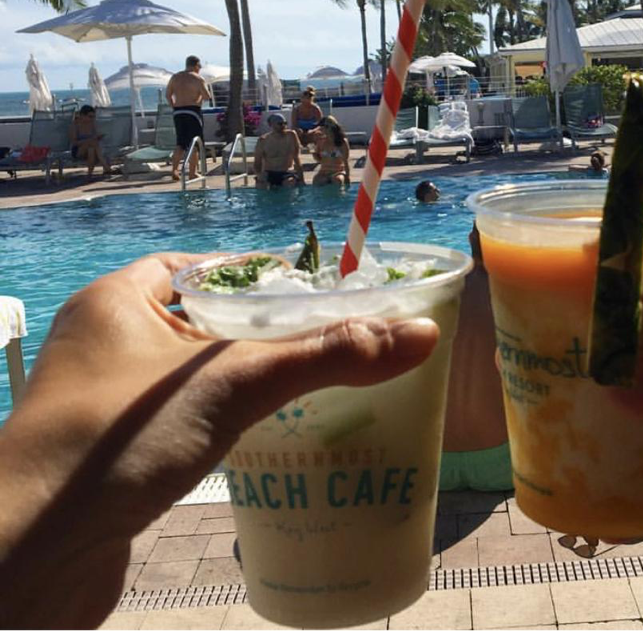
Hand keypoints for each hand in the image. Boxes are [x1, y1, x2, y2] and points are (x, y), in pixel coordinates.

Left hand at [0, 254, 438, 627]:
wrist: (25, 558)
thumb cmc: (118, 440)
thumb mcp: (231, 382)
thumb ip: (325, 355)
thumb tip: (421, 334)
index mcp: (118, 298)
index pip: (207, 266)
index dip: (264, 274)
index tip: (319, 292)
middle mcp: (106, 342)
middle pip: (208, 322)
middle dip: (268, 334)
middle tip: (330, 343)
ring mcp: (106, 404)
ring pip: (197, 377)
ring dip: (249, 382)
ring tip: (314, 389)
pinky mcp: (114, 457)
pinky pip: (184, 422)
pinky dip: (225, 424)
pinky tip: (267, 440)